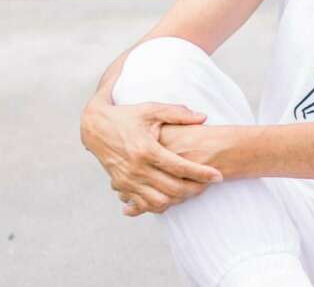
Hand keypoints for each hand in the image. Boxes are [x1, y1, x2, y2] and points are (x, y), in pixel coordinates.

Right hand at [81, 96, 223, 216]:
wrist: (94, 127)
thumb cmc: (127, 116)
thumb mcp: (151, 110)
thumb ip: (178, 113)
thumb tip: (203, 116)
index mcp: (146, 149)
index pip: (180, 167)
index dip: (202, 173)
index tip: (218, 176)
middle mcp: (136, 168)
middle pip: (172, 189)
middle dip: (195, 189)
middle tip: (210, 185)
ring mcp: (127, 180)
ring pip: (159, 201)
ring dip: (179, 200)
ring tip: (193, 190)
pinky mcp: (121, 186)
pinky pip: (143, 204)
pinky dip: (159, 204)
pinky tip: (172, 197)